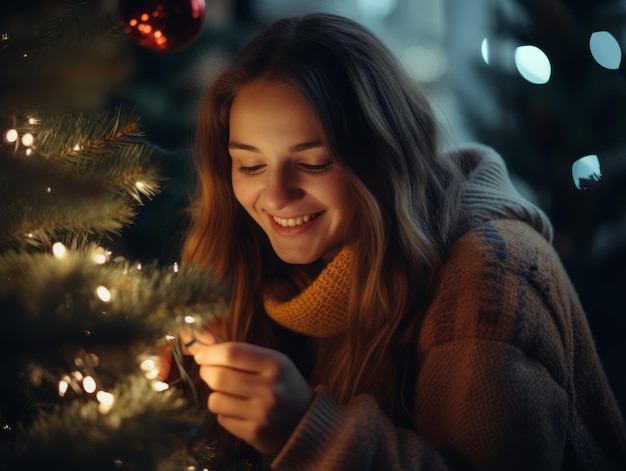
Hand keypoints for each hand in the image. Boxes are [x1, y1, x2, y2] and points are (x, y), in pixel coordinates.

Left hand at [190, 341, 313, 454]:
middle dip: (207, 372)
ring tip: (229, 392)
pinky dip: (225, 412)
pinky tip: (240, 410)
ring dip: (216, 394)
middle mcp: (271, 389)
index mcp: (276, 364)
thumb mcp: (270, 360)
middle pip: (218, 377)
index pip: (232, 353)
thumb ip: (238, 351)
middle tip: (209, 371)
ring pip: (215, 400)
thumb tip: (202, 341)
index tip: (201, 354)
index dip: (210, 352)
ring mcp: (263, 414)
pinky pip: (222, 419)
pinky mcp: (255, 434)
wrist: (306, 419)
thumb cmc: (282, 383)